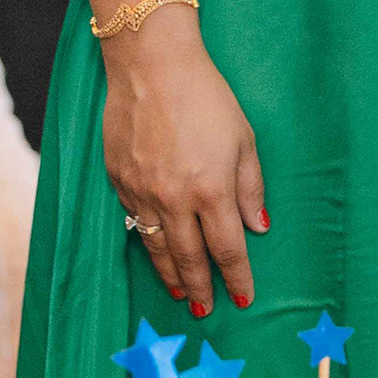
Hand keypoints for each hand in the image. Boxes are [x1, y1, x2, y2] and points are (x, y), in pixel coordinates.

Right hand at [100, 18, 266, 311]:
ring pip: (157, 246)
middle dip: (201, 287)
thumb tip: (258, 228)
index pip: (227, 248)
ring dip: (170, 274)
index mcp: (211, 189)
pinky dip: (147, 242)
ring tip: (181, 293)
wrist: (151, 67)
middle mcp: (174, 198)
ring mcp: (142, 192)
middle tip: (206, 310)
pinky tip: (155, 251)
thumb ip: (251, 188)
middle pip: (189, 257)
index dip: (236, 277)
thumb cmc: (206, 97)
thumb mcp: (244, 139)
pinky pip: (135, 222)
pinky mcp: (119, 181)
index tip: (243, 298)